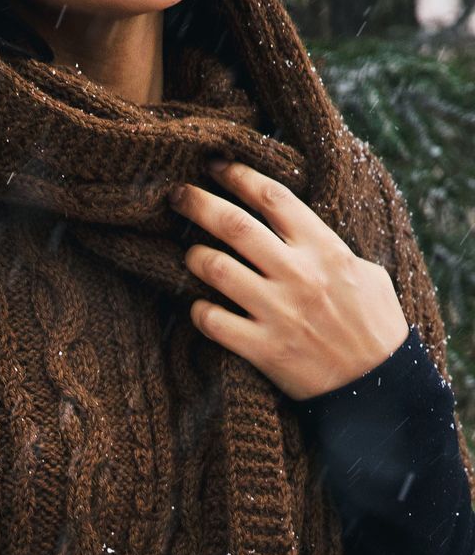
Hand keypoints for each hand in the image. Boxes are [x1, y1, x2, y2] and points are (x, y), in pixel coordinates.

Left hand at [167, 160, 410, 401]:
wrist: (378, 388)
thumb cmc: (374, 327)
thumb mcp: (366, 275)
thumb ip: (328, 249)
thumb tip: (297, 228)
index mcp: (324, 250)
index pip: (273, 199)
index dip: (238, 176)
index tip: (215, 167)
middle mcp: (297, 275)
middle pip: (235, 225)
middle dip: (198, 203)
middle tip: (177, 194)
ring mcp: (277, 312)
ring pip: (215, 269)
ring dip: (193, 257)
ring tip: (189, 254)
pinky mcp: (262, 348)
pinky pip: (212, 321)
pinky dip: (198, 311)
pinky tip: (198, 307)